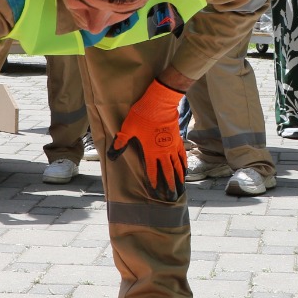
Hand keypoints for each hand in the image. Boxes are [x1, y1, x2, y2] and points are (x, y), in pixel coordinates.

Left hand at [109, 80, 187, 199]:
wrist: (160, 103)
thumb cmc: (143, 115)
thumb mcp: (128, 128)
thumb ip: (121, 142)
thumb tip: (111, 154)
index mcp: (151, 151)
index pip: (153, 170)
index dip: (154, 181)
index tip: (156, 191)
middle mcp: (163, 152)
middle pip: (168, 171)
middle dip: (170, 184)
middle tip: (171, 195)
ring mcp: (172, 145)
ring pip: (177, 164)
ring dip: (179, 176)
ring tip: (181, 186)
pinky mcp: (177, 138)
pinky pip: (182, 154)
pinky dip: (184, 162)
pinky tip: (185, 168)